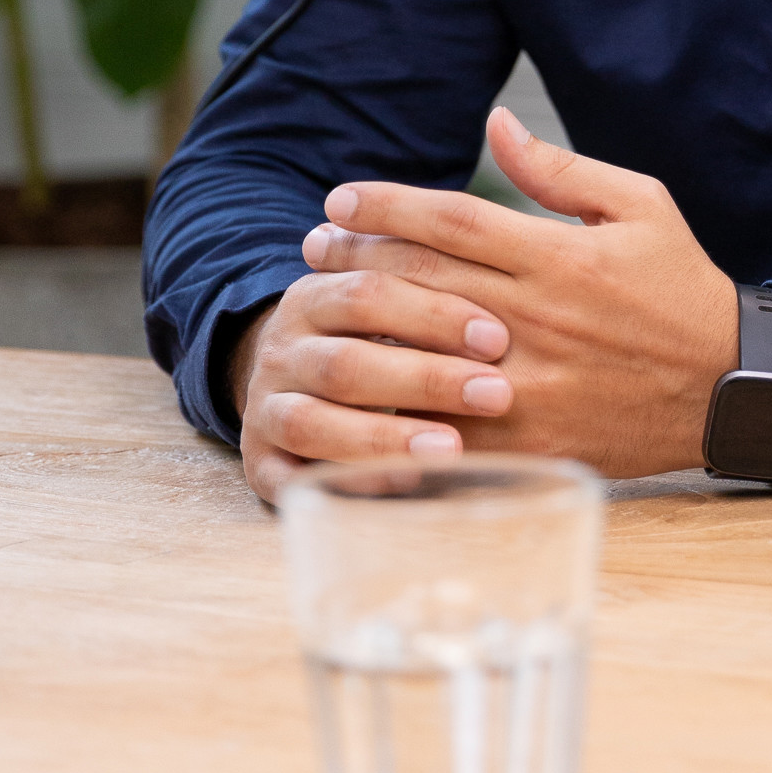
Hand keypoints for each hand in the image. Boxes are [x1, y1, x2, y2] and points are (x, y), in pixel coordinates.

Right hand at [231, 262, 517, 508]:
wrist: (290, 383)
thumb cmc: (368, 339)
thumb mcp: (387, 302)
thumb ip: (433, 287)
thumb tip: (510, 302)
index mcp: (315, 295)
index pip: (369, 291)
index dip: (434, 313)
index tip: (498, 337)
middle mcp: (283, 349)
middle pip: (345, 361)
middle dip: (424, 379)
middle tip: (496, 394)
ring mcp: (265, 407)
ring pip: (312, 421)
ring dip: (384, 437)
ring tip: (453, 448)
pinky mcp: (261, 463)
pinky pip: (290, 480)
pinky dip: (343, 481)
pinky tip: (402, 485)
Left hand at [297, 106, 737, 482]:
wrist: (730, 386)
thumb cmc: (680, 288)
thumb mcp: (639, 207)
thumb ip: (560, 170)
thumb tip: (495, 124)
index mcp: (561, 257)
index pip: (451, 219)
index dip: (385, 206)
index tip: (339, 199)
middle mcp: (539, 318)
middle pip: (422, 279)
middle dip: (356, 257)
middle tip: (315, 246)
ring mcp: (533, 382)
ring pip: (423, 350)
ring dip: (365, 325)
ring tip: (324, 305)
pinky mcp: (535, 435)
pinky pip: (448, 420)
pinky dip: (400, 400)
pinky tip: (362, 384)